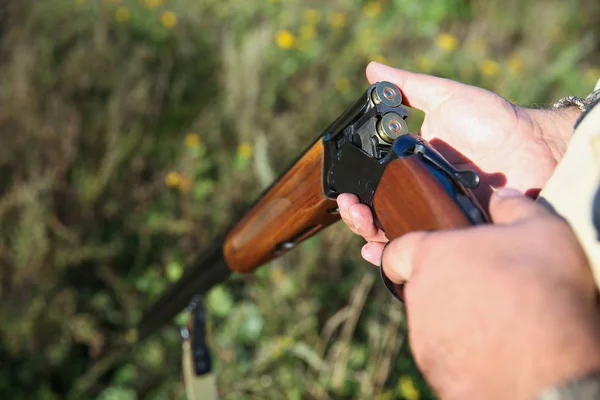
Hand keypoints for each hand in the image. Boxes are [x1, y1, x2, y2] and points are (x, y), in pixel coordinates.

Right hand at [337, 62, 580, 260]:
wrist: (535, 146)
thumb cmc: (493, 120)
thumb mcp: (447, 98)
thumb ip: (410, 88)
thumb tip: (373, 70)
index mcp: (410, 167)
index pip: (373, 186)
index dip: (354, 193)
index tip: (344, 193)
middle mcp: (419, 194)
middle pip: (378, 214)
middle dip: (358, 217)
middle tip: (354, 210)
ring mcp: (436, 215)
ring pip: (395, 235)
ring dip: (372, 238)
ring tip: (365, 230)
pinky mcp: (455, 233)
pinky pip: (426, 249)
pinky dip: (400, 256)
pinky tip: (383, 255)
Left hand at [379, 189, 599, 399]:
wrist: (552, 363)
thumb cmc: (543, 287)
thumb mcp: (541, 230)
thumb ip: (513, 208)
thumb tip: (502, 197)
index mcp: (431, 256)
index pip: (395, 251)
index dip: (405, 253)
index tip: (424, 258)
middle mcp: (418, 294)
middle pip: (419, 286)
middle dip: (443, 285)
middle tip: (480, 288)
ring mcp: (424, 335)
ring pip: (430, 320)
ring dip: (452, 317)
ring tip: (492, 318)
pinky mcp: (436, 369)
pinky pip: (443, 353)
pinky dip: (459, 349)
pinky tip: (491, 346)